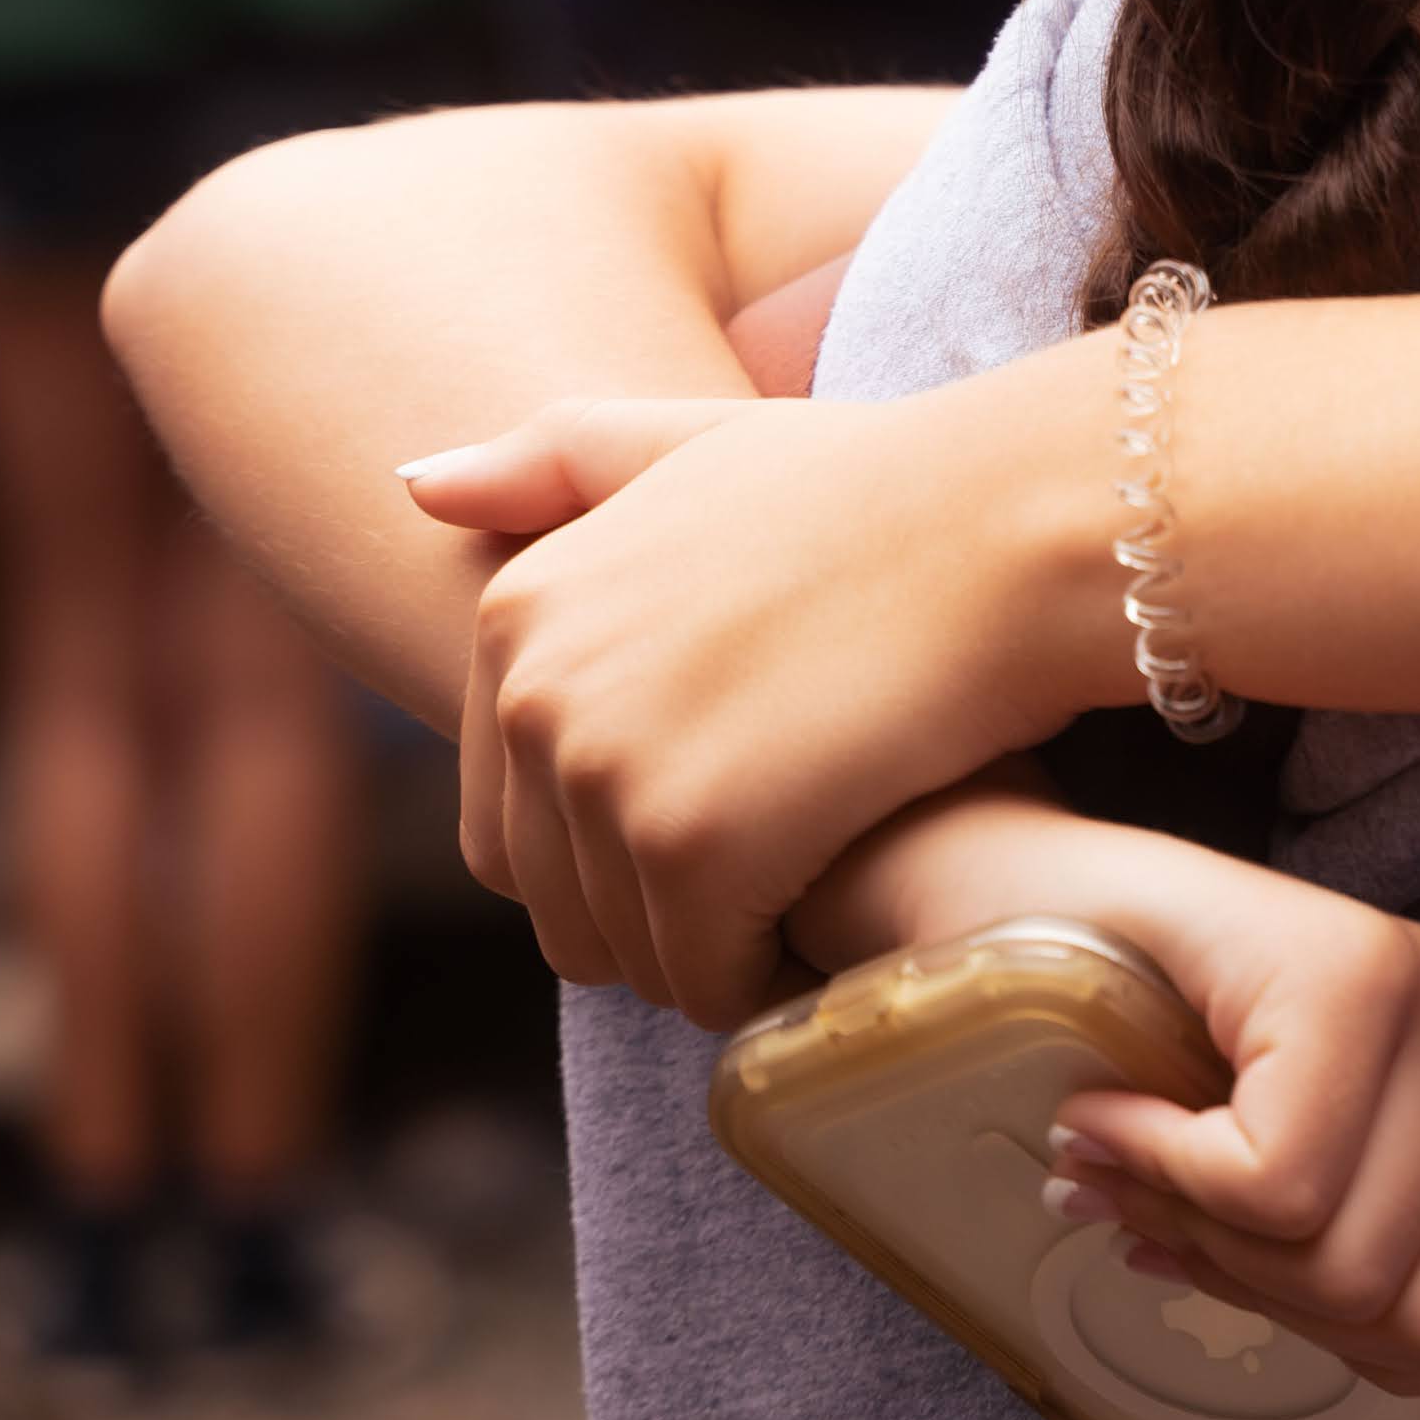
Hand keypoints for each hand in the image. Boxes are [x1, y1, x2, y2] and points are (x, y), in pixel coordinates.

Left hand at [403, 363, 1120, 1022]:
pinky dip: (767, 974)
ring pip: (628, 949)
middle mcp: (532, 692)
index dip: (620, 843)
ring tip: (816, 878)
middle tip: (784, 864)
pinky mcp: (690, 845)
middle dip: (662, 907)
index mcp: (516, 610)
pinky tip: (836, 916)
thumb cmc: (882, 484)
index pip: (506, 821)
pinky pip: (701, 976)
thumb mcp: (700, 443)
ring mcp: (602, 771)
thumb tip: (412, 486)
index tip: (735, 807)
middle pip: (558, 900)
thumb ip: (557, 463)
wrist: (1007, 525)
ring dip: (717, 946)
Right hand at [818, 786, 1419, 1396]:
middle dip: (1285, 1301)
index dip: (1386, 1345)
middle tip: (1194, 1218)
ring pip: (1352, 1258)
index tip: (1279, 1271)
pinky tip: (1124, 1119)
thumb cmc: (1184, 1054)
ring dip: (1216, 1245)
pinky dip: (1168, 1182)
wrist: (1029, 909)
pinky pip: (1276, 1189)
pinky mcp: (1350, 973)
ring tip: (1163, 1163)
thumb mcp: (1361, 1180)